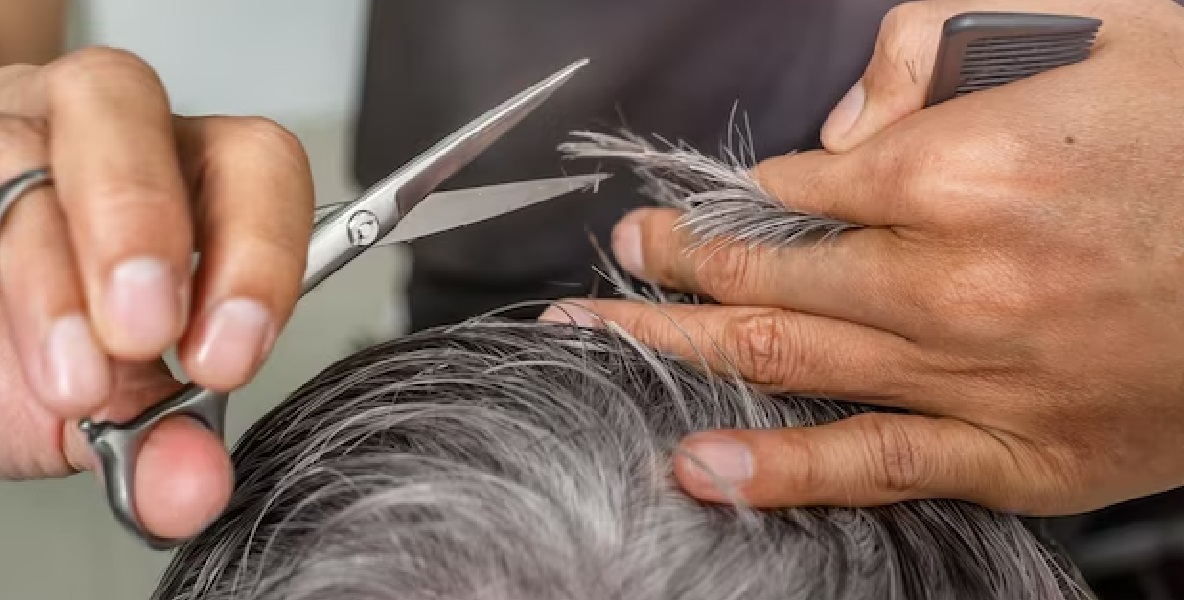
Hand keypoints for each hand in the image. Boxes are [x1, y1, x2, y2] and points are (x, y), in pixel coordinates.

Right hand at [0, 48, 313, 538]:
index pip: (254, 163)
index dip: (255, 252)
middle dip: (139, 222)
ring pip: (21, 144)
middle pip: (125, 101)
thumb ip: (158, 441)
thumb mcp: (105, 414)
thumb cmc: (37, 354)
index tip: (224, 358)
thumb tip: (190, 489)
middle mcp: (93, 130)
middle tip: (142, 335)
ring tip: (71, 374)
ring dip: (50, 271)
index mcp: (182, 173)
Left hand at [543, 0, 1183, 515]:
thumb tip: (852, 113)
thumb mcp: (1106, 23)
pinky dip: (778, 467)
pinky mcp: (1020, 453)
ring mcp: (981, 374)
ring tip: (604, 335)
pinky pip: (874, 464)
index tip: (700, 202)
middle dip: (680, 266)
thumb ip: (948, 43)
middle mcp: (954, 278)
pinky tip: (698, 464)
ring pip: (793, 361)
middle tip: (624, 258)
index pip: (801, 186)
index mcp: (966, 167)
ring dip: (683, 347)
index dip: (738, 195)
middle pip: (772, 275)